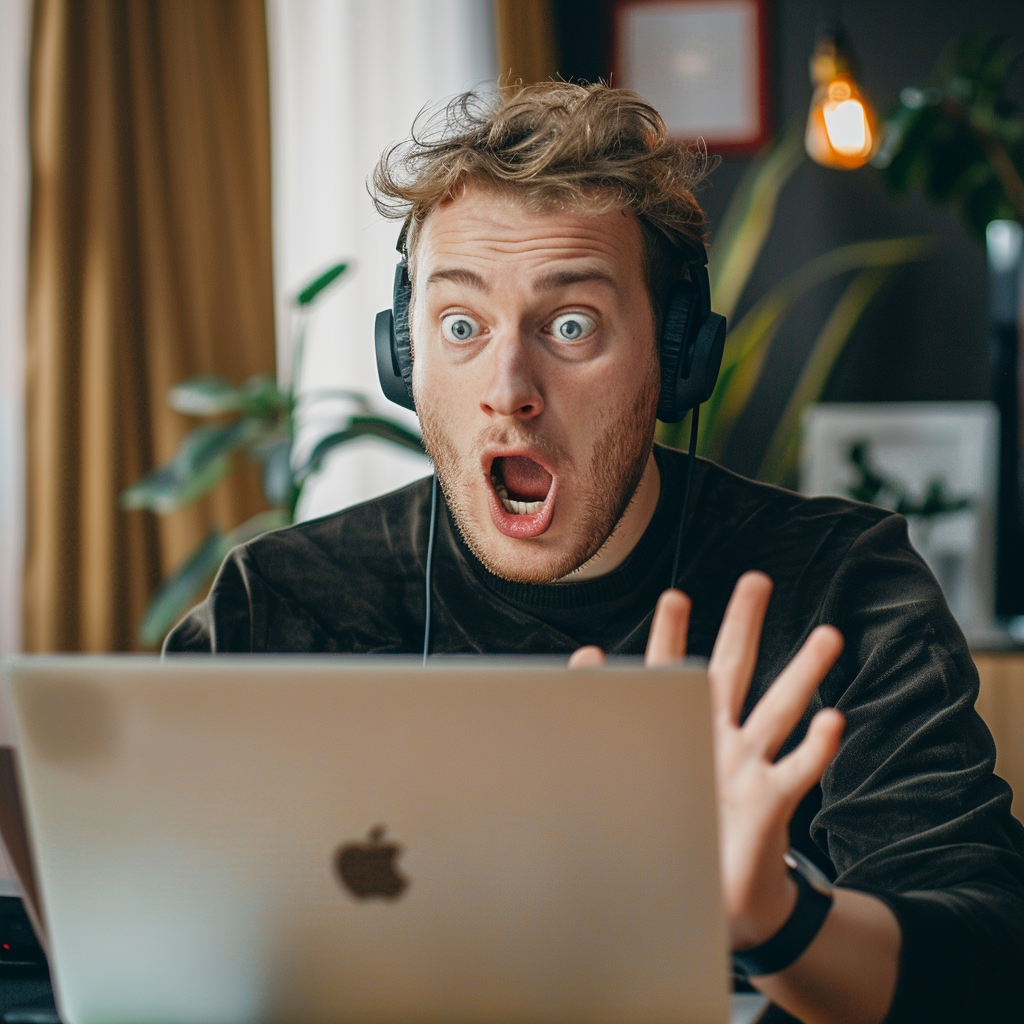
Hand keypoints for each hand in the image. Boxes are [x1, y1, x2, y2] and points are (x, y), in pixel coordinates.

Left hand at [568, 572, 845, 950]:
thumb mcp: (636, 771)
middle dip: (743, 624)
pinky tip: (833, 720)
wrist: (713, 897)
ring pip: (779, 710)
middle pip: (733, 670)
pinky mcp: (770, 802)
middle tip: (757, 580)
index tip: (676, 597)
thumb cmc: (674, 829)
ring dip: (803, 673)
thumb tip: (587, 655)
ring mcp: (748, 766)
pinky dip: (816, 746)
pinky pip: (798, 770)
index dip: (672, 635)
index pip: (674, 672)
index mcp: (683, 729)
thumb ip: (610, 712)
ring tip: (828, 636)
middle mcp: (719, 737)